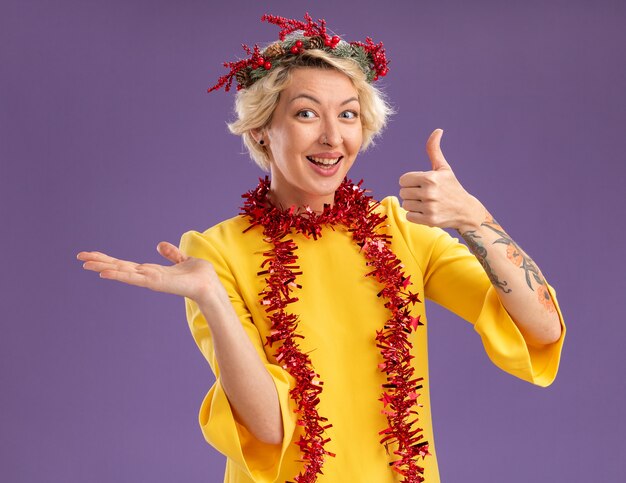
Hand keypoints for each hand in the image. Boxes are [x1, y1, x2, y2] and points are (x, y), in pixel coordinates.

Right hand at [77, 242, 218, 303]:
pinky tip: (105, 273)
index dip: (109, 259)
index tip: (92, 254)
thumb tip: (160, 245)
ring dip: (104, 267)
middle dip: (100, 262)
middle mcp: (147, 276)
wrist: (210, 285)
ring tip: (86, 263)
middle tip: (80, 257)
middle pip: (119, 267)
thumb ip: (171, 254)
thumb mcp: (182, 260)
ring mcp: (149, 280)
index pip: (125, 264)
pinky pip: (134, 278)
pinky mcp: (155, 283)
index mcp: (151, 271)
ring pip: (122, 272)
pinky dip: (119, 275)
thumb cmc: (199, 276)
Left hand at [398, 129, 483, 231]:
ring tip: (426, 203)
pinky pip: (409, 216)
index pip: (403, 180)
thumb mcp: (443, 168)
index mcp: (430, 178)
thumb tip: (438, 130)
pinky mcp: (430, 220)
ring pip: (405, 204)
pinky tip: (426, 212)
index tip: (420, 184)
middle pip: (403, 192)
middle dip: (411, 193)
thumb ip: (434, 150)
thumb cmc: (451, 187)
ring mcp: (430, 207)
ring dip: (413, 205)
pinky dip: (415, 216)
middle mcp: (429, 192)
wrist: (465, 210)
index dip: (409, 182)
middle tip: (424, 195)